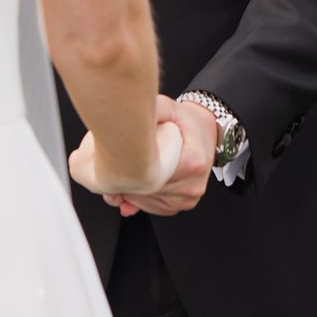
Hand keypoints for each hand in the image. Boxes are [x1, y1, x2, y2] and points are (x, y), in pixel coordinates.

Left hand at [67, 117, 185, 197]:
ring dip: (132, 195)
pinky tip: (137, 186)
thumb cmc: (185, 122)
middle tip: (112, 171)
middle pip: (147, 194)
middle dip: (126, 186)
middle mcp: (193, 183)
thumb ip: (147, 115)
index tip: (111, 168)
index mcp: (192, 162)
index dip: (127, 176)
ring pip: (148, 204)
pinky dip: (142, 200)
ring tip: (126, 176)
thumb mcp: (165, 108)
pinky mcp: (185, 203)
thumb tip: (122, 122)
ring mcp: (190, 196)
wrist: (204, 129)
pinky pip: (156, 208)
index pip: (150, 180)